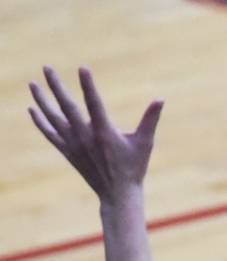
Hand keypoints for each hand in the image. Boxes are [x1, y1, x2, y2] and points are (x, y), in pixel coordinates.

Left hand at [28, 67, 162, 202]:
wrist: (117, 193)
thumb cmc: (134, 167)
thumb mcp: (146, 142)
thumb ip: (151, 119)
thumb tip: (161, 99)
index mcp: (104, 132)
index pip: (94, 103)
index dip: (88, 85)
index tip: (82, 69)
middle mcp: (84, 136)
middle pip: (66, 106)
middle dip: (56, 86)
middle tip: (47, 67)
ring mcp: (73, 144)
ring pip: (53, 118)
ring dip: (41, 100)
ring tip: (32, 84)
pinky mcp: (68, 151)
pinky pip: (50, 133)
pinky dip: (40, 121)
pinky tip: (32, 108)